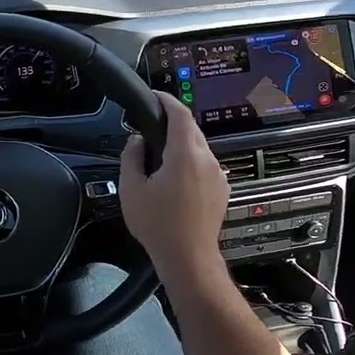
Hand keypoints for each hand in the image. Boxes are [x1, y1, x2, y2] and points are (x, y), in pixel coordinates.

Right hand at [119, 90, 228, 277]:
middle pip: (192, 129)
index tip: (155, 96)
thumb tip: (136, 141)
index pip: (180, 114)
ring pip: (200, 148)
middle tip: (152, 130)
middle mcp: (207, 160)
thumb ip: (131, 156)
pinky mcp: (222, 189)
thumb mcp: (131, 189)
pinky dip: (192, 163)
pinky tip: (176, 180)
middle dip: (173, 124)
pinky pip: (206, 166)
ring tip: (161, 159)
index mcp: (185, 155)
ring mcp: (218, 175)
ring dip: (182, 145)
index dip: (167, 100)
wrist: (188, 257)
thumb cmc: (158, 225)